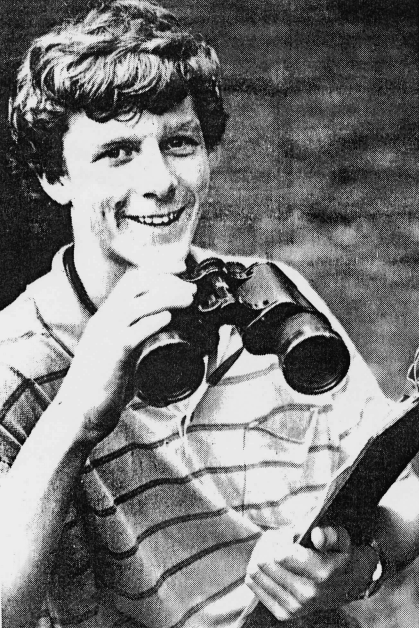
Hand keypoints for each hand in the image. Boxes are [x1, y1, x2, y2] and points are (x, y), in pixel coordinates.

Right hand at [55, 269, 196, 444]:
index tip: (182, 276)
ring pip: (138, 303)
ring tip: (189, 299)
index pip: (132, 281)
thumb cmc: (101, 386)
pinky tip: (169, 319)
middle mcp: (105, 320)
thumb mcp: (121, 352)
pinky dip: (154, 322)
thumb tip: (161, 328)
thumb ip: (137, 337)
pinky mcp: (113, 354)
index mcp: (107, 318)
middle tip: (191, 288)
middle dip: (168, 281)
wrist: (78, 413)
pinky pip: (135, 331)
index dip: (160, 274)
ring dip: (167, 297)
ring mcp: (107, 335)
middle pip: (136, 284)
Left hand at [245, 526, 377, 620]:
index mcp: (321, 573)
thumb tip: (316, 536)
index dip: (280, 538)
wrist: (348, 586)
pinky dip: (257, 571)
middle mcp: (307, 593)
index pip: (280, 554)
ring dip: (260, 555)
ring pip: (256, 573)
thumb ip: (330, 534)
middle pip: (264, 562)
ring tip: (272, 549)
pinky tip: (270, 564)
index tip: (288, 534)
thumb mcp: (342, 539)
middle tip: (277, 538)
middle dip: (267, 545)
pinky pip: (254, 585)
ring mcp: (294, 606)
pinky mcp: (284, 613)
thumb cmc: (339, 556)